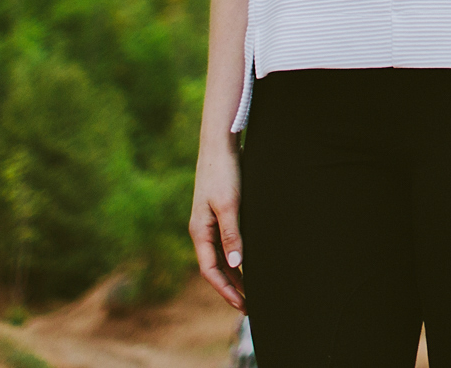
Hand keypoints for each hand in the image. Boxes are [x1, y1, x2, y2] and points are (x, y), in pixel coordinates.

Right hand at [189, 142, 244, 309]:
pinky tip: (249, 261)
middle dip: (230, 287)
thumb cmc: (223, 172)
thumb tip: (235, 265)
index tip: (241, 304)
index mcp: (199, 231)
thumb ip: (231, 234)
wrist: (220, 144)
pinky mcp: (220, 212)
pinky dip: (236, 256)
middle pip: (215, 267)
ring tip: (251, 290)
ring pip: (221, 256)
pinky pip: (226, 242)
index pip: (210, 270)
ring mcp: (210, 221)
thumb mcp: (229, 204)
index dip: (225, 290)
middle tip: (248, 305)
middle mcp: (203, 230)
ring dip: (234, 274)